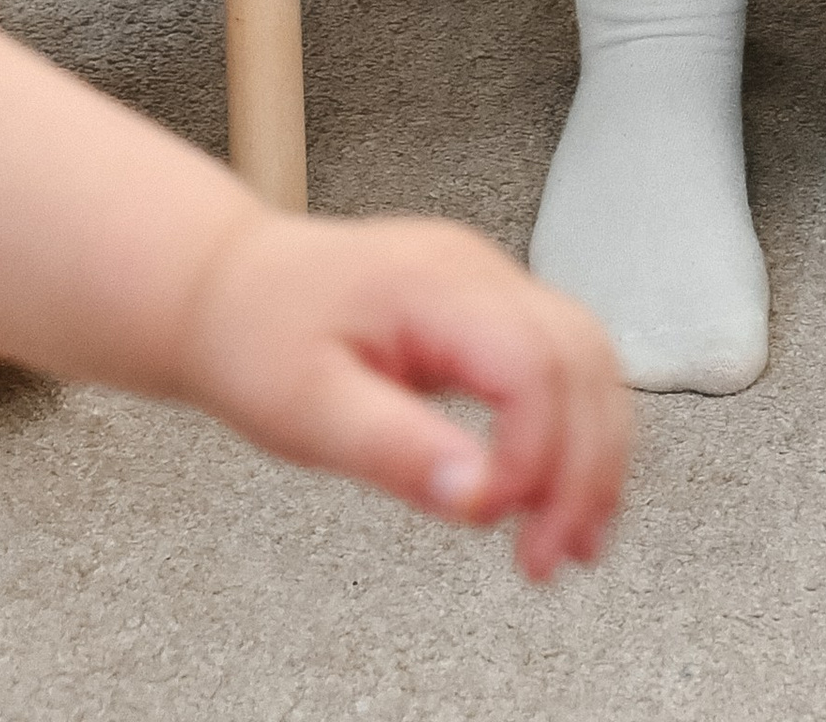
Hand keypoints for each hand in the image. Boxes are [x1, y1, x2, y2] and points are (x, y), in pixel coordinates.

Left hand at [172, 212, 628, 581]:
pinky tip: (557, 487)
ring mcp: (490, 283)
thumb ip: (393, 449)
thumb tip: (475, 497)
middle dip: (585, 465)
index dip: (533, 451)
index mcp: (433, 283)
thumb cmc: (256, 336)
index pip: (530, 363)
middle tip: (553, 554)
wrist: (230, 288)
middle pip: (580, 357)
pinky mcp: (488, 310)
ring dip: (595, 450)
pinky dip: (574, 428)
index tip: (493, 517)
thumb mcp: (304, 411)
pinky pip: (562, 360)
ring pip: (588, 356)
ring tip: (574, 537)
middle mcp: (478, 271)